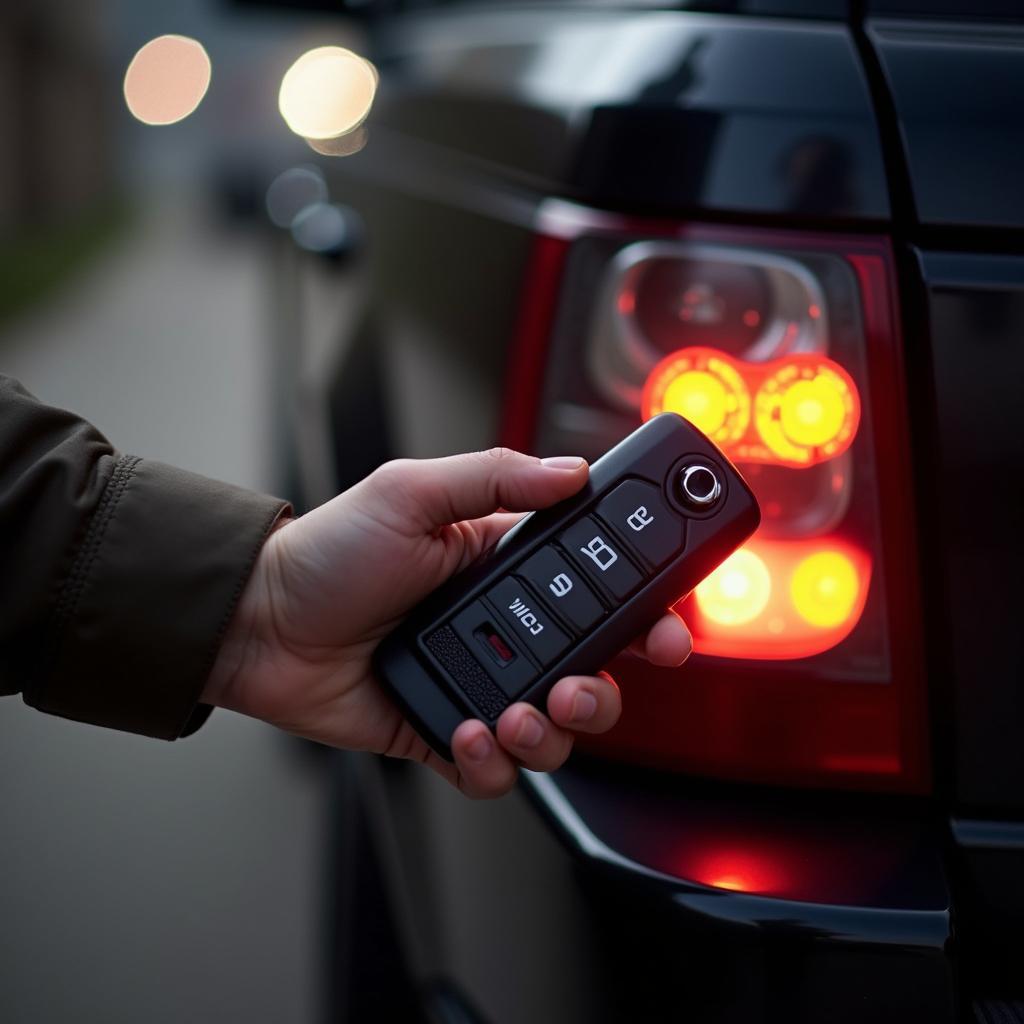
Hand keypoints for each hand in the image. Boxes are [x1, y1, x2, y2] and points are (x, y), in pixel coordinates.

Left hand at [203, 448, 691, 796]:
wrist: (260, 624)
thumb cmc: (328, 554)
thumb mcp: (411, 491)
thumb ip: (496, 477)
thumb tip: (572, 471)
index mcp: (505, 570)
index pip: (597, 592)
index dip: (644, 614)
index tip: (668, 631)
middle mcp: (502, 630)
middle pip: (592, 671)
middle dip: (604, 688)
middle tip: (580, 684)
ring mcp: (478, 684)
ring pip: (556, 729)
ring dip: (553, 732)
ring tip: (517, 713)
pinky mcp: (445, 732)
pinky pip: (496, 769)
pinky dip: (492, 764)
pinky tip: (466, 734)